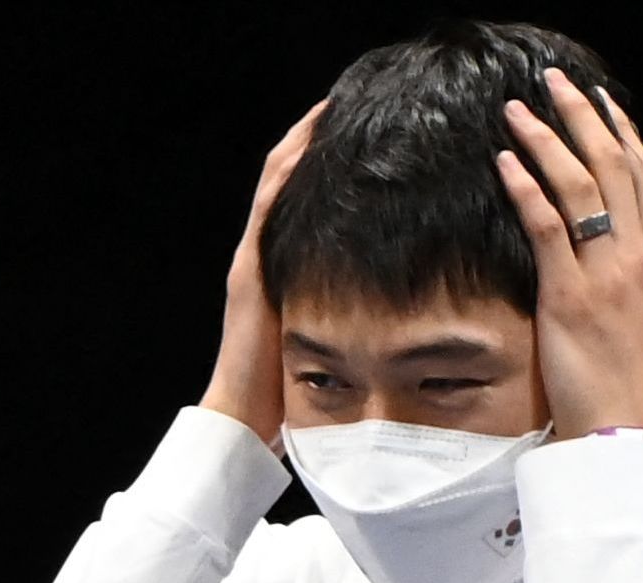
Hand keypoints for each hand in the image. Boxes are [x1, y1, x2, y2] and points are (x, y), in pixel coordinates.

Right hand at [202, 102, 326, 443]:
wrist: (243, 420)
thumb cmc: (286, 392)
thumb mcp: (327, 339)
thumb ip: (349, 313)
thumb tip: (399, 303)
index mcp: (280, 270)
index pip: (301, 201)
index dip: (323, 163)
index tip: (358, 131)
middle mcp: (263, 256)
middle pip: (286, 179)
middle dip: (315, 139)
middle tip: (346, 102)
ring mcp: (253, 259)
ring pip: (277, 182)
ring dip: (303, 142)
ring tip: (332, 105)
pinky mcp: (251, 268)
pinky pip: (271, 205)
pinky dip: (290, 170)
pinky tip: (312, 141)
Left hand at [496, 67, 642, 436]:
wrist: (633, 430)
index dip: (624, 136)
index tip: (606, 105)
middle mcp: (641, 255)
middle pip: (615, 166)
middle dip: (585, 118)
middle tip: (557, 82)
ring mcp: (607, 273)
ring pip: (580, 186)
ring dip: (546, 140)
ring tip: (518, 109)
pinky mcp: (569, 296)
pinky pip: (546, 228)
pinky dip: (526, 189)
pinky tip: (506, 162)